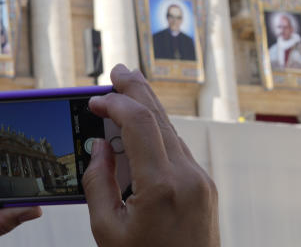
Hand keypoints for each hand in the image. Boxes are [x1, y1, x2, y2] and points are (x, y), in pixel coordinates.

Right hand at [83, 65, 218, 246]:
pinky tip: (142, 128)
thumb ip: (100, 183)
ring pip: (171, 131)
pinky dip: (157, 133)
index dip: (116, 103)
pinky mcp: (205, 188)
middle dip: (137, 89)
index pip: (139, 123)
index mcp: (162, 186)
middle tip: (118, 70)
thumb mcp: (107, 231)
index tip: (95, 99)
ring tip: (126, 91)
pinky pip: (178, 150)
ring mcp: (201, 181)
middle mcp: (188, 177)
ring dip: (147, 109)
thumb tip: (100, 147)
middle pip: (160, 117)